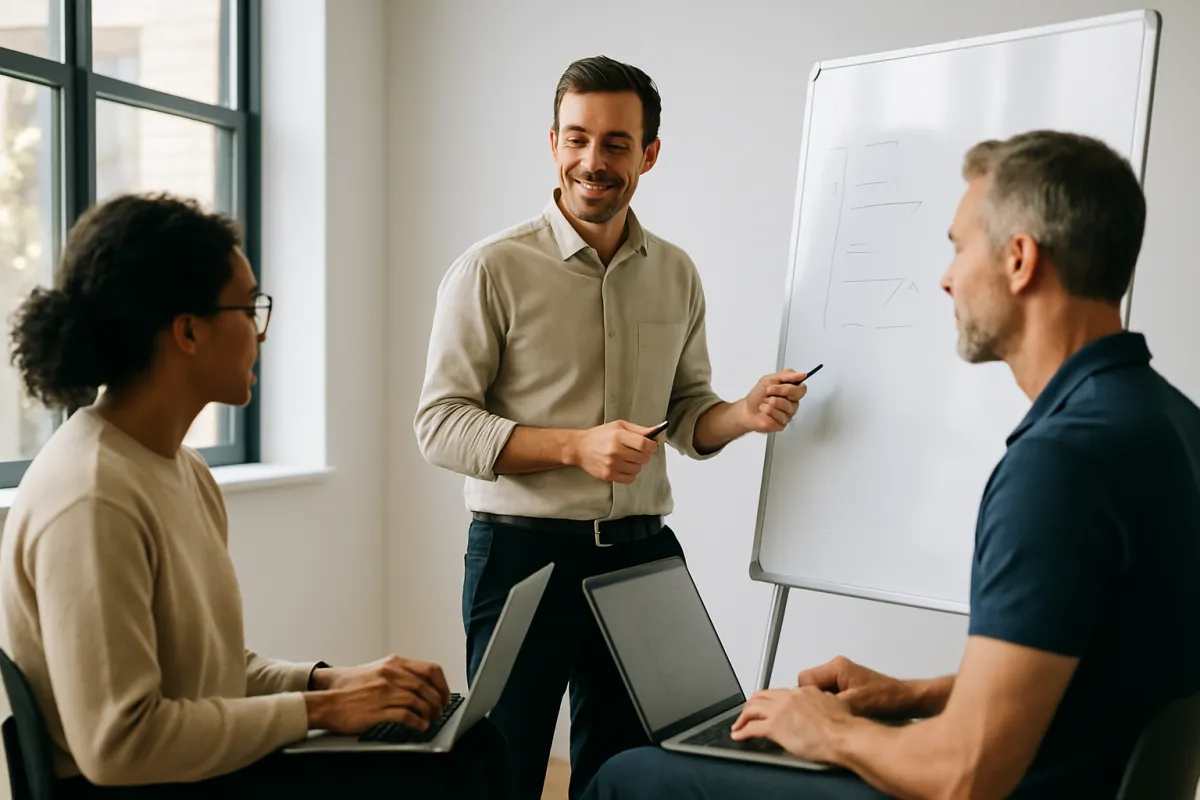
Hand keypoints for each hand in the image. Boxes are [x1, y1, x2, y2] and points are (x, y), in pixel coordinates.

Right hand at [305, 655, 449, 733]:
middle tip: (440, 711)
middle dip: (438, 702)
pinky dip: (417, 722)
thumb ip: (400, 672)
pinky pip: (405, 716)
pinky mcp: (377, 710)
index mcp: (393, 663)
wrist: (327, 700)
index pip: (430, 669)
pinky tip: (420, 726)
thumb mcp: (378, 670)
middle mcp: (390, 674)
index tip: (445, 695)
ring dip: (429, 713)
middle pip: (426, 687)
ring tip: (432, 720)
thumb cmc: (350, 688)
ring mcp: (384, 692)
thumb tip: (424, 683)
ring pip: (418, 701)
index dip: (442, 684)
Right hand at [568, 420, 659, 483]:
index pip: (644, 444)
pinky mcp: (608, 476)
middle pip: (643, 458)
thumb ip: (640, 430)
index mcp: (618, 436)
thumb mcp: (619, 426)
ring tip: (628, 458)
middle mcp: (615, 451)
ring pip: (638, 469)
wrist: (579, 448)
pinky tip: (624, 466)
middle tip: (638, 451)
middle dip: (645, 454)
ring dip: (637, 464)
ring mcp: (611, 465)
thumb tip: (658, 431)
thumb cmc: (600, 435)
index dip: (652, 446)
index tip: (652, 446)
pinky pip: (630, 479)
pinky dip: (631, 473)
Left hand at [730, 687, 849, 761]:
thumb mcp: (836, 704)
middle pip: (762, 696)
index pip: (780, 693)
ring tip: (739, 724)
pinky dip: (742, 732)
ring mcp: (780, 711)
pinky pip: (752, 728)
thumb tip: (826, 706)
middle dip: (752, 704)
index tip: (769, 704)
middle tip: (748, 711)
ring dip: (743, 717)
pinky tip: (739, 735)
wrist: (843, 736)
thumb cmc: (844, 726)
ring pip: (753, 708)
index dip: (772, 699)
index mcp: (803, 692)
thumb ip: (826, 702)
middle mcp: (789, 698)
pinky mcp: (775, 727)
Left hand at [738, 370, 808, 433]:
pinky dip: (769, 412)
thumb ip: (787, 375)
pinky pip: (780, 417)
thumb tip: (802, 374)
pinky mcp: (782, 424)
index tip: (776, 384)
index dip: (789, 386)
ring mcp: (788, 414)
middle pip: (796, 396)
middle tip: (768, 392)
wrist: (746, 410)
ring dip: (771, 402)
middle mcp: (792, 403)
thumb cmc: (757, 396)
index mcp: (791, 392)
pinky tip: (765, 411)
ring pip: (787, 406)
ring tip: (764, 403)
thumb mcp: (770, 379)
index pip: (802, 388)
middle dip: (779, 391)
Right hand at [796, 656, 913, 719]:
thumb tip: (813, 711)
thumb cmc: (889, 697)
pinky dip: (833, 706)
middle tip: (828, 713)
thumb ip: (831, 704)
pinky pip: (828, 696)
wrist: (908, 700)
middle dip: (815, 701)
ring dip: (825, 705)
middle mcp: (838, 669)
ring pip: (818, 692)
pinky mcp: (847, 686)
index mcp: (837, 667)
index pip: (805, 679)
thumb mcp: (856, 703)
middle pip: (809, 685)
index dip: (808, 697)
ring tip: (840, 714)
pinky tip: (845, 714)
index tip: (816, 709)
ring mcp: (842, 677)